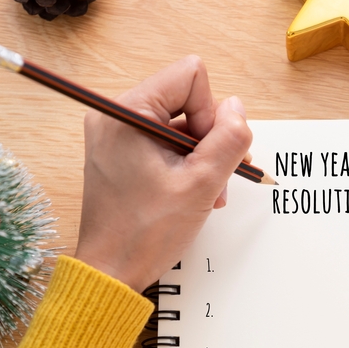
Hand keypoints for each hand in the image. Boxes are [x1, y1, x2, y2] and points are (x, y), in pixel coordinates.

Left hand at [74, 56, 251, 290]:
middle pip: (186, 99)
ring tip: (206, 193)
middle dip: (208, 139)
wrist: (111, 271)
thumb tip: (237, 108)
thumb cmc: (144, 234)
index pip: (190, 76)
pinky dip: (185, 164)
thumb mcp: (201, 184)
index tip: (205, 154)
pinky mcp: (120, 152)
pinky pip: (164, 141)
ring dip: (200, 156)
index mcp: (127, 113)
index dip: (210, 113)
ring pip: (179, 123)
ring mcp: (116, 134)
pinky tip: (192, 193)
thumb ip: (229, 139)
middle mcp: (115, 115)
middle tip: (214, 179)